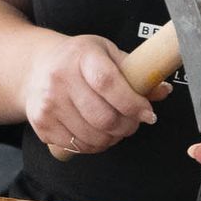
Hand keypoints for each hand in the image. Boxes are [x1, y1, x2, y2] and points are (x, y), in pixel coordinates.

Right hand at [24, 34, 168, 154]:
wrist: (37, 67)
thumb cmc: (78, 59)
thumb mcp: (107, 54)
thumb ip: (135, 72)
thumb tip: (163, 91)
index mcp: (82, 56)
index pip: (109, 83)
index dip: (133, 103)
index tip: (147, 113)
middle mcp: (60, 78)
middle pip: (103, 117)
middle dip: (128, 126)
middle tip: (133, 122)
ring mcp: (48, 103)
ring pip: (93, 137)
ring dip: (113, 138)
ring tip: (115, 128)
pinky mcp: (42, 124)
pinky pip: (77, 146)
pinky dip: (94, 146)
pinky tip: (97, 133)